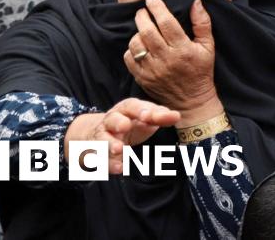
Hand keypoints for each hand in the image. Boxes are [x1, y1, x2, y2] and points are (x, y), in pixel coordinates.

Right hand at [64, 98, 180, 174]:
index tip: (149, 116)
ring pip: (103, 140)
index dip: (140, 110)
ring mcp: (102, 137)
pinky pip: (101, 159)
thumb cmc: (131, 122)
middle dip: (118, 122)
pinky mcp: (97, 153)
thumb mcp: (145, 117)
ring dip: (110, 144)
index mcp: (125, 109)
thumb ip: (160, 116)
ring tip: (120, 149)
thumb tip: (177, 116)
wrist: (99, 132)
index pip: (132, 106)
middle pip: (112, 119)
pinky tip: (120, 168)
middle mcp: (111, 121)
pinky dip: (109, 164)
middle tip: (125, 126)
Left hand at [124, 0, 217, 114]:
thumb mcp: (208, 46)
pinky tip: (139, 46)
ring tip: (142, 29)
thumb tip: (196, 1)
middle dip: (142, 16)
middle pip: (147, 31)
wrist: (192, 101)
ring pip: (136, 44)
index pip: (166, 23)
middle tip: (143, 10)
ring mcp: (152, 70)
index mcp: (183, 49)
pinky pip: (129, 58)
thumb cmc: (201, 70)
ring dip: (137, 32)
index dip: (157, 8)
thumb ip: (202, 23)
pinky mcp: (143, 78)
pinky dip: (131, 49)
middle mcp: (166, 59)